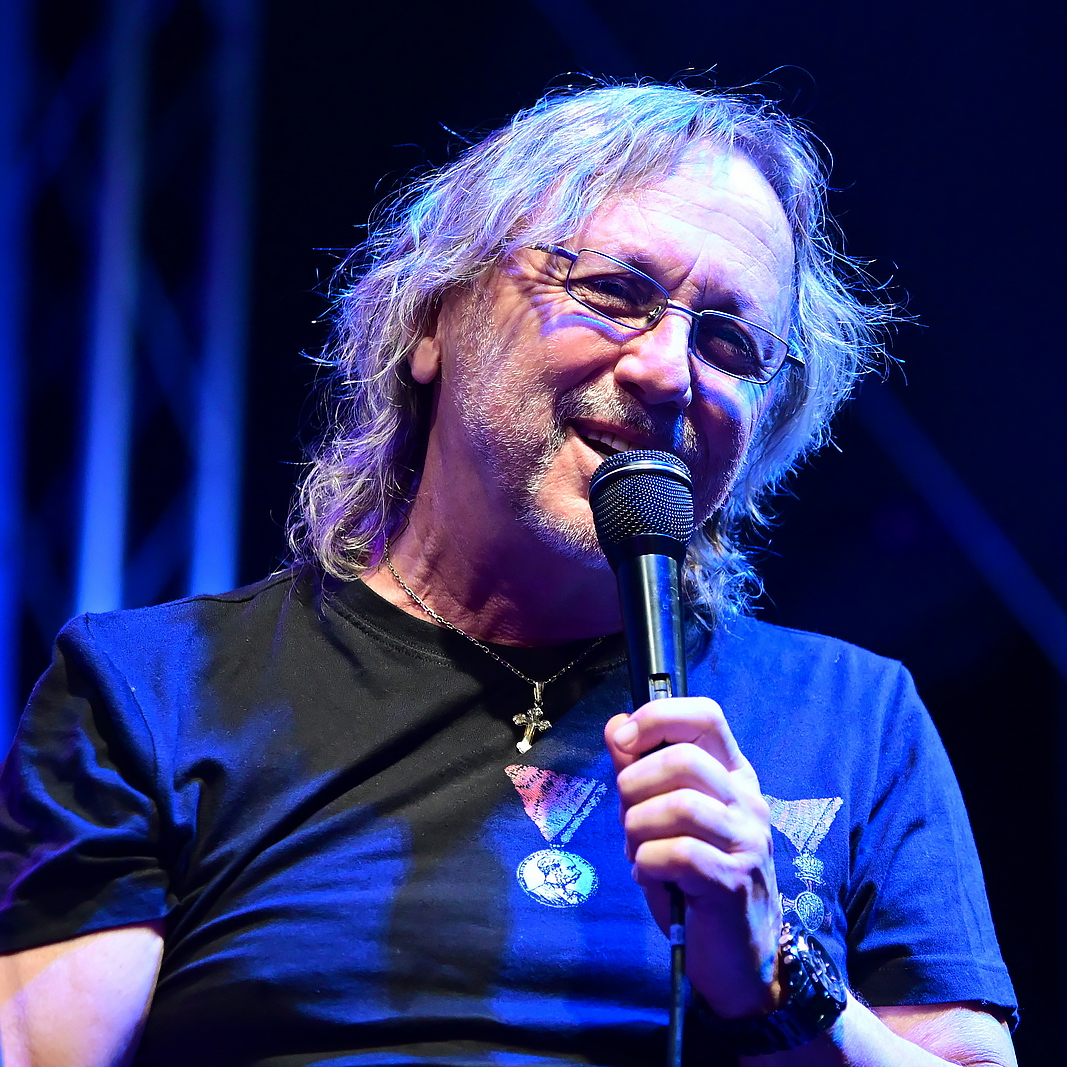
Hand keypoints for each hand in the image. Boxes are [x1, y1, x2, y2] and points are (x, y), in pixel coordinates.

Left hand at [605, 697, 782, 1018]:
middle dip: (635, 786)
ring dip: (639, 829)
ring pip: (678, 806)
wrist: (737, 951)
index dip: (658, 716)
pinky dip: (648, 863)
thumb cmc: (693, 875)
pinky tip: (651, 875)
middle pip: (683, 759)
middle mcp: (746, 799)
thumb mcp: (660, 816)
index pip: (706, 715)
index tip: (624, 741)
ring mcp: (746, 839)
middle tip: (629, 817)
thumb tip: (617, 725)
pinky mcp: (734, 880)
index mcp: (731, 773)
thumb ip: (639, 770)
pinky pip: (677, 854)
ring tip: (640, 851)